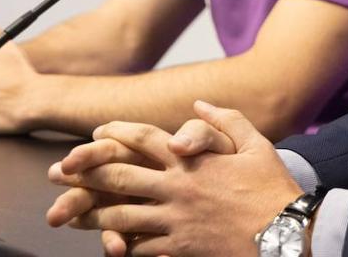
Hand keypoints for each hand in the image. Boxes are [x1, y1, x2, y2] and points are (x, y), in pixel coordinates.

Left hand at [46, 101, 301, 256]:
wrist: (287, 234)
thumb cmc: (273, 189)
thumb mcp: (255, 144)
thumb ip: (225, 120)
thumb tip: (199, 104)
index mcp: (192, 160)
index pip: (144, 139)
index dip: (116, 134)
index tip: (95, 135)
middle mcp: (177, 187)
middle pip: (120, 176)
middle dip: (86, 175)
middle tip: (60, 176)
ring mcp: (176, 220)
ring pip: (122, 215)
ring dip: (92, 214)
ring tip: (70, 215)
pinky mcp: (181, 248)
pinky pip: (141, 248)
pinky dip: (122, 247)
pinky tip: (110, 246)